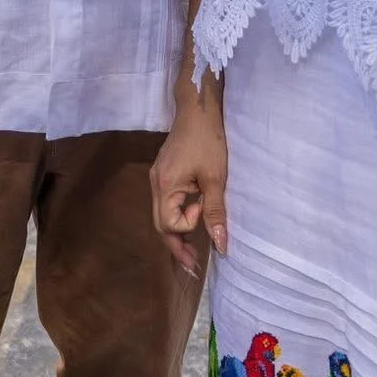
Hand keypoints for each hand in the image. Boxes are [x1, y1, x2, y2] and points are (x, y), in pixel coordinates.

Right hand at [150, 104, 226, 275]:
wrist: (198, 109)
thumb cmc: (208, 141)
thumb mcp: (215, 178)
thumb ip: (215, 212)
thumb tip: (221, 245)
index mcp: (164, 185)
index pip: (168, 223)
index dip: (188, 225)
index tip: (204, 207)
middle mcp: (155, 184)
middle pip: (159, 223)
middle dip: (176, 245)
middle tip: (194, 267)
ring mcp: (157, 178)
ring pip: (161, 214)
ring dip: (177, 231)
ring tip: (193, 249)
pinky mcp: (164, 173)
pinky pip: (166, 202)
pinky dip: (177, 215)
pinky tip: (191, 217)